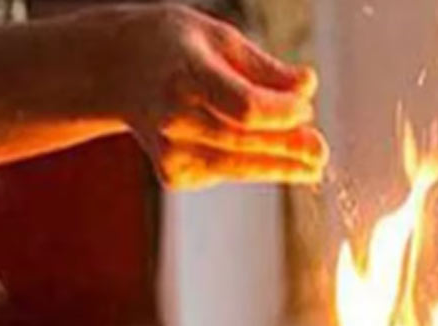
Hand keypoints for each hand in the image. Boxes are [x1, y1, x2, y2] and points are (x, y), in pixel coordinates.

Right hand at [88, 4, 327, 188]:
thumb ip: (266, 68)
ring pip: (238, 166)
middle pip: (244, 142)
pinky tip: (272, 157)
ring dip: (281, 167)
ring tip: (312, 166)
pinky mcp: (174, 173)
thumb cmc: (176, 48)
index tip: (307, 110)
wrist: (117, 71)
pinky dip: (253, 165)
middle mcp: (173, 116)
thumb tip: (308, 86)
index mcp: (186, 72)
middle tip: (320, 152)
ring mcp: (169, 150)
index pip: (243, 107)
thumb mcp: (221, 39)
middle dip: (288, 148)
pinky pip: (226, 173)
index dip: (281, 114)